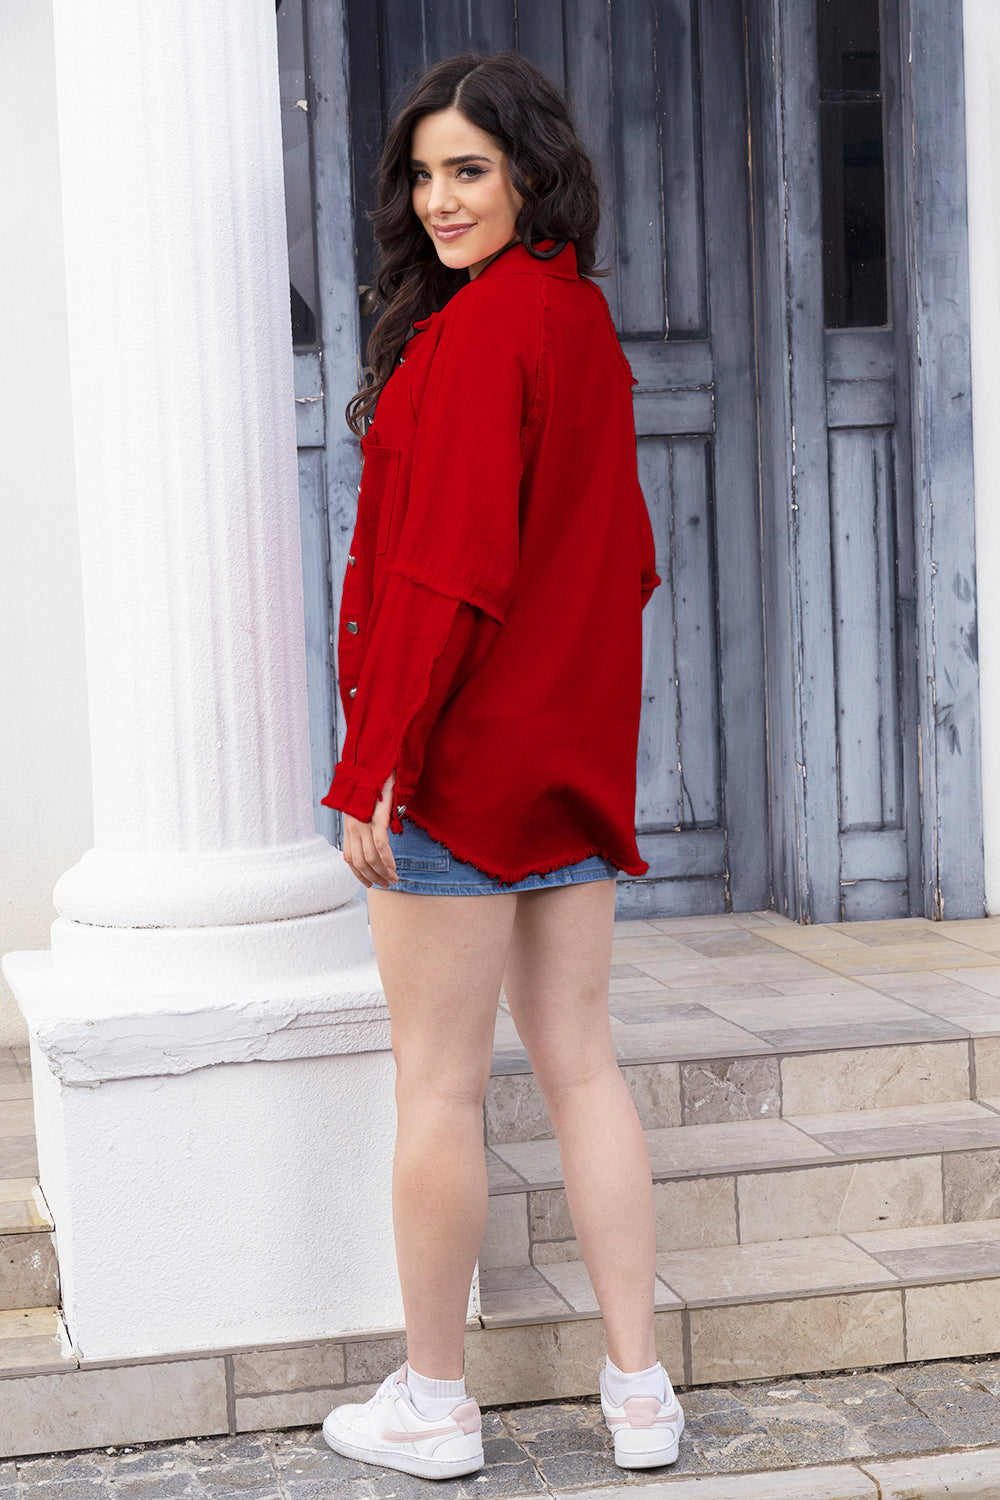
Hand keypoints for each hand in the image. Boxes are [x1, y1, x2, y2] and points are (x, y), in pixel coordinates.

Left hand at [342, 770, 398, 888]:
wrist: (376, 763)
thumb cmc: (376, 785)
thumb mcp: (369, 807)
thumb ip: (371, 822)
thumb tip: (380, 840)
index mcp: (350, 825)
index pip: (349, 859)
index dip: (359, 875)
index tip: (370, 884)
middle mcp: (353, 826)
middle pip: (359, 862)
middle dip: (373, 878)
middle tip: (387, 885)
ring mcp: (363, 822)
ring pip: (370, 858)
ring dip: (382, 873)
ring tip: (393, 880)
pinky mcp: (375, 817)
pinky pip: (380, 846)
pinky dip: (387, 860)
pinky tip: (394, 868)